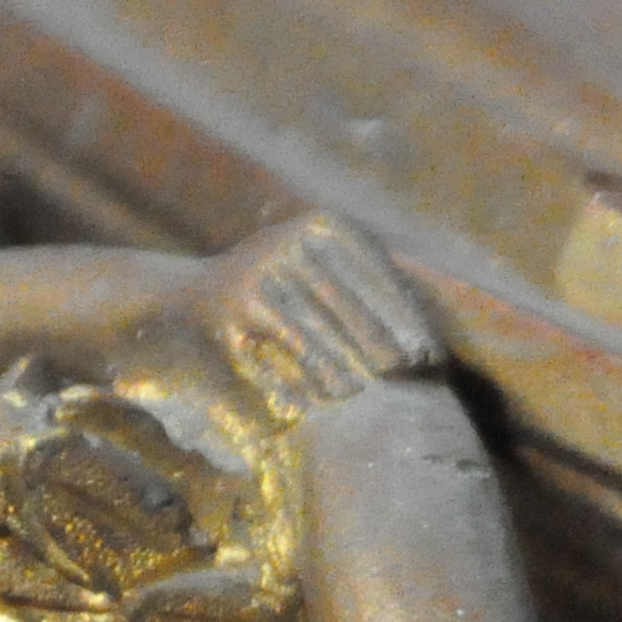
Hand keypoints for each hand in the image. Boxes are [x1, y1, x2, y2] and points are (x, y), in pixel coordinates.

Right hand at [204, 215, 445, 420]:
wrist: (189, 296)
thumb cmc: (275, 292)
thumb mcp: (321, 278)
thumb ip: (368, 297)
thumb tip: (429, 348)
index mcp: (325, 225)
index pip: (380, 277)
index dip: (408, 320)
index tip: (432, 358)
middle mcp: (296, 236)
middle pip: (356, 303)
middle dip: (386, 345)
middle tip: (413, 382)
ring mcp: (267, 264)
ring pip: (326, 326)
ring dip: (354, 364)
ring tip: (377, 393)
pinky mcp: (244, 298)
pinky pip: (292, 342)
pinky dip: (315, 370)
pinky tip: (332, 396)